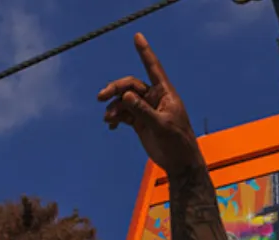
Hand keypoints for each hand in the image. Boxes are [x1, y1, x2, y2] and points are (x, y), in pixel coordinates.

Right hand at [97, 34, 204, 174]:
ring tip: (109, 119)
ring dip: (113, 107)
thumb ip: (143, 111)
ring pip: (123, 100)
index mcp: (165, 93)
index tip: (137, 36)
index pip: (153, 68)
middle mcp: (154, 97)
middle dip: (115, 89)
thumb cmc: (177, 142)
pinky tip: (111, 126)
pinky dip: (115, 118)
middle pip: (130, 85)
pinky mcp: (139, 121)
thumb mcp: (161, 125)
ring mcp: (145, 109)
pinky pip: (122, 114)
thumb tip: (126, 95)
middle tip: (101, 97)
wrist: (178, 163)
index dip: (144, 52)